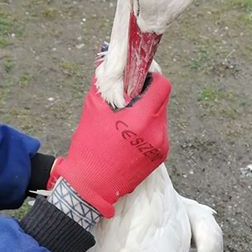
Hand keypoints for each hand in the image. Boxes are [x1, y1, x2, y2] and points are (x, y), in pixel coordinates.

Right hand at [51, 73, 171, 216]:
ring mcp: (161, 147)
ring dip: (147, 112)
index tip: (137, 78)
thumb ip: (104, 84)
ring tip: (126, 119)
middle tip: (128, 97)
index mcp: (143, 119)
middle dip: (147, 94)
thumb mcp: (93, 110)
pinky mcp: (159, 157)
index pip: (162, 85)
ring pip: (161, 116)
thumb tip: (108, 62)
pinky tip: (129, 134)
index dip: (151, 77)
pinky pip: (158, 133)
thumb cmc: (89, 149)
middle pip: (162, 100)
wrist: (91, 188)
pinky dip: (147, 128)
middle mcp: (157, 132)